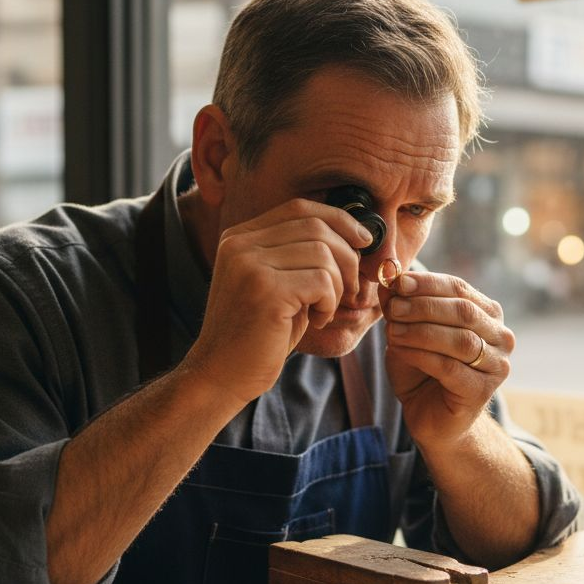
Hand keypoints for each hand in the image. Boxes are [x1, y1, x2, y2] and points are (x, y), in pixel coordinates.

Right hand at [183, 199, 372, 404]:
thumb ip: (301, 255)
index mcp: (241, 237)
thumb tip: (355, 234)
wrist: (221, 374)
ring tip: (325, 309)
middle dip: (347, 257)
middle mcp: (241, 244)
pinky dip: (329, 302)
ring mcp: (250, 265)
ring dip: (338, 285)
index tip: (362, 241)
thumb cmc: (260, 334)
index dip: (339, 220)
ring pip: (323, 253)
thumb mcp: (279, 285)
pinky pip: (321, 281)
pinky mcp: (265, 290)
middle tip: (350, 288)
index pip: (300, 208)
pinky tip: (317, 320)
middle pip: (317, 227)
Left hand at [380, 271, 514, 448]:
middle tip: (393, 307)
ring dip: (421, 331)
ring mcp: (496, 366)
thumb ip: (401, 306)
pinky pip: (450, 367)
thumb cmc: (422, 371)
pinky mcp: (482, 392)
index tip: (399, 281)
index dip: (429, 283)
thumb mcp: (407, 331)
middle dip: (424, 306)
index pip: (460, 289)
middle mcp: (501, 337)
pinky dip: (421, 355)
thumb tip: (388, 277)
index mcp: (488, 315)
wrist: (430, 417)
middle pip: (463, 312)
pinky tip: (399, 350)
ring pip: (460, 340)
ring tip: (392, 330)